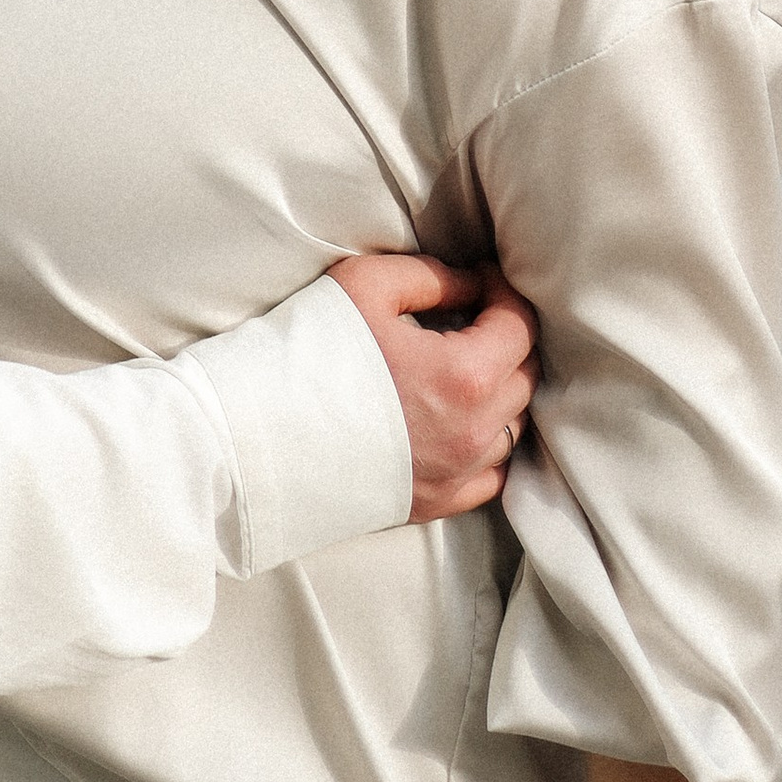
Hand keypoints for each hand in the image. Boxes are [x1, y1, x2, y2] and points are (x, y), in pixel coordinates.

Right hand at [328, 251, 535, 523]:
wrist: (257, 434)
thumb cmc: (308, 352)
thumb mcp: (365, 284)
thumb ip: (430, 277)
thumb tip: (469, 285)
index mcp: (465, 375)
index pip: (519, 327)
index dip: (504, 293)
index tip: (480, 279)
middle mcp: (473, 433)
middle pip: (524, 377)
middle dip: (505, 339)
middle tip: (470, 315)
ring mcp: (456, 475)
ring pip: (512, 427)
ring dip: (499, 391)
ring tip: (459, 365)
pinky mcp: (434, 504)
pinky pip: (490, 475)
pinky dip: (486, 443)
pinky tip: (457, 420)